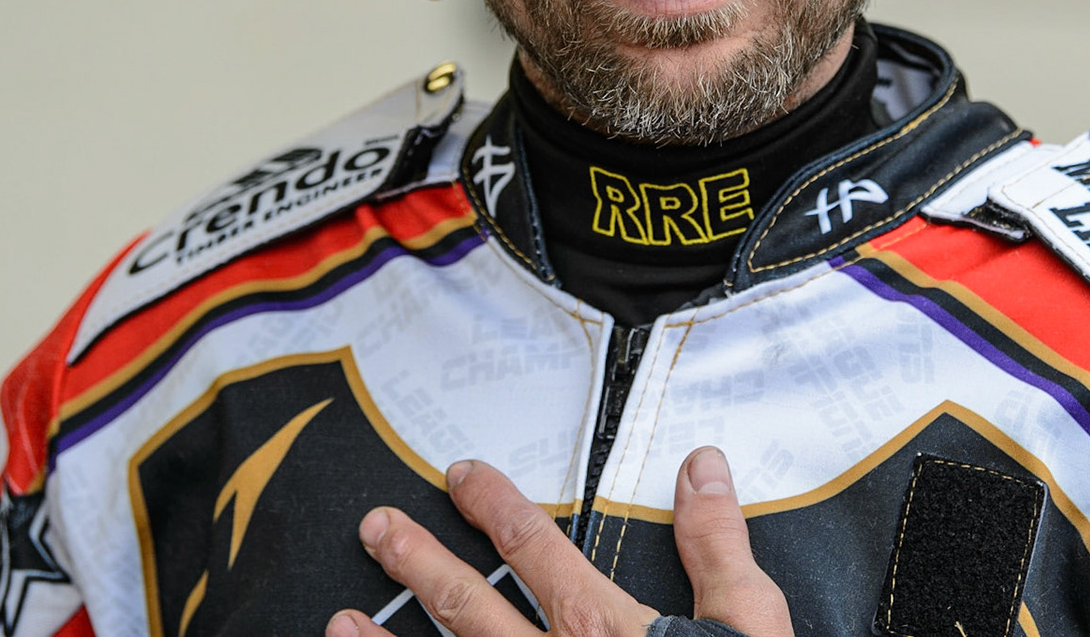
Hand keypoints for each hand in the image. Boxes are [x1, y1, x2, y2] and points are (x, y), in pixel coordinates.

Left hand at [328, 446, 793, 636]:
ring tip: (341, 621)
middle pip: (471, 604)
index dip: (493, 504)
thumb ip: (715, 543)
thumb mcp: (748, 620)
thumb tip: (699, 469)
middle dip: (419, 560)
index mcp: (603, 628)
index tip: (459, 477)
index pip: (535, 545)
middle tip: (377, 527)